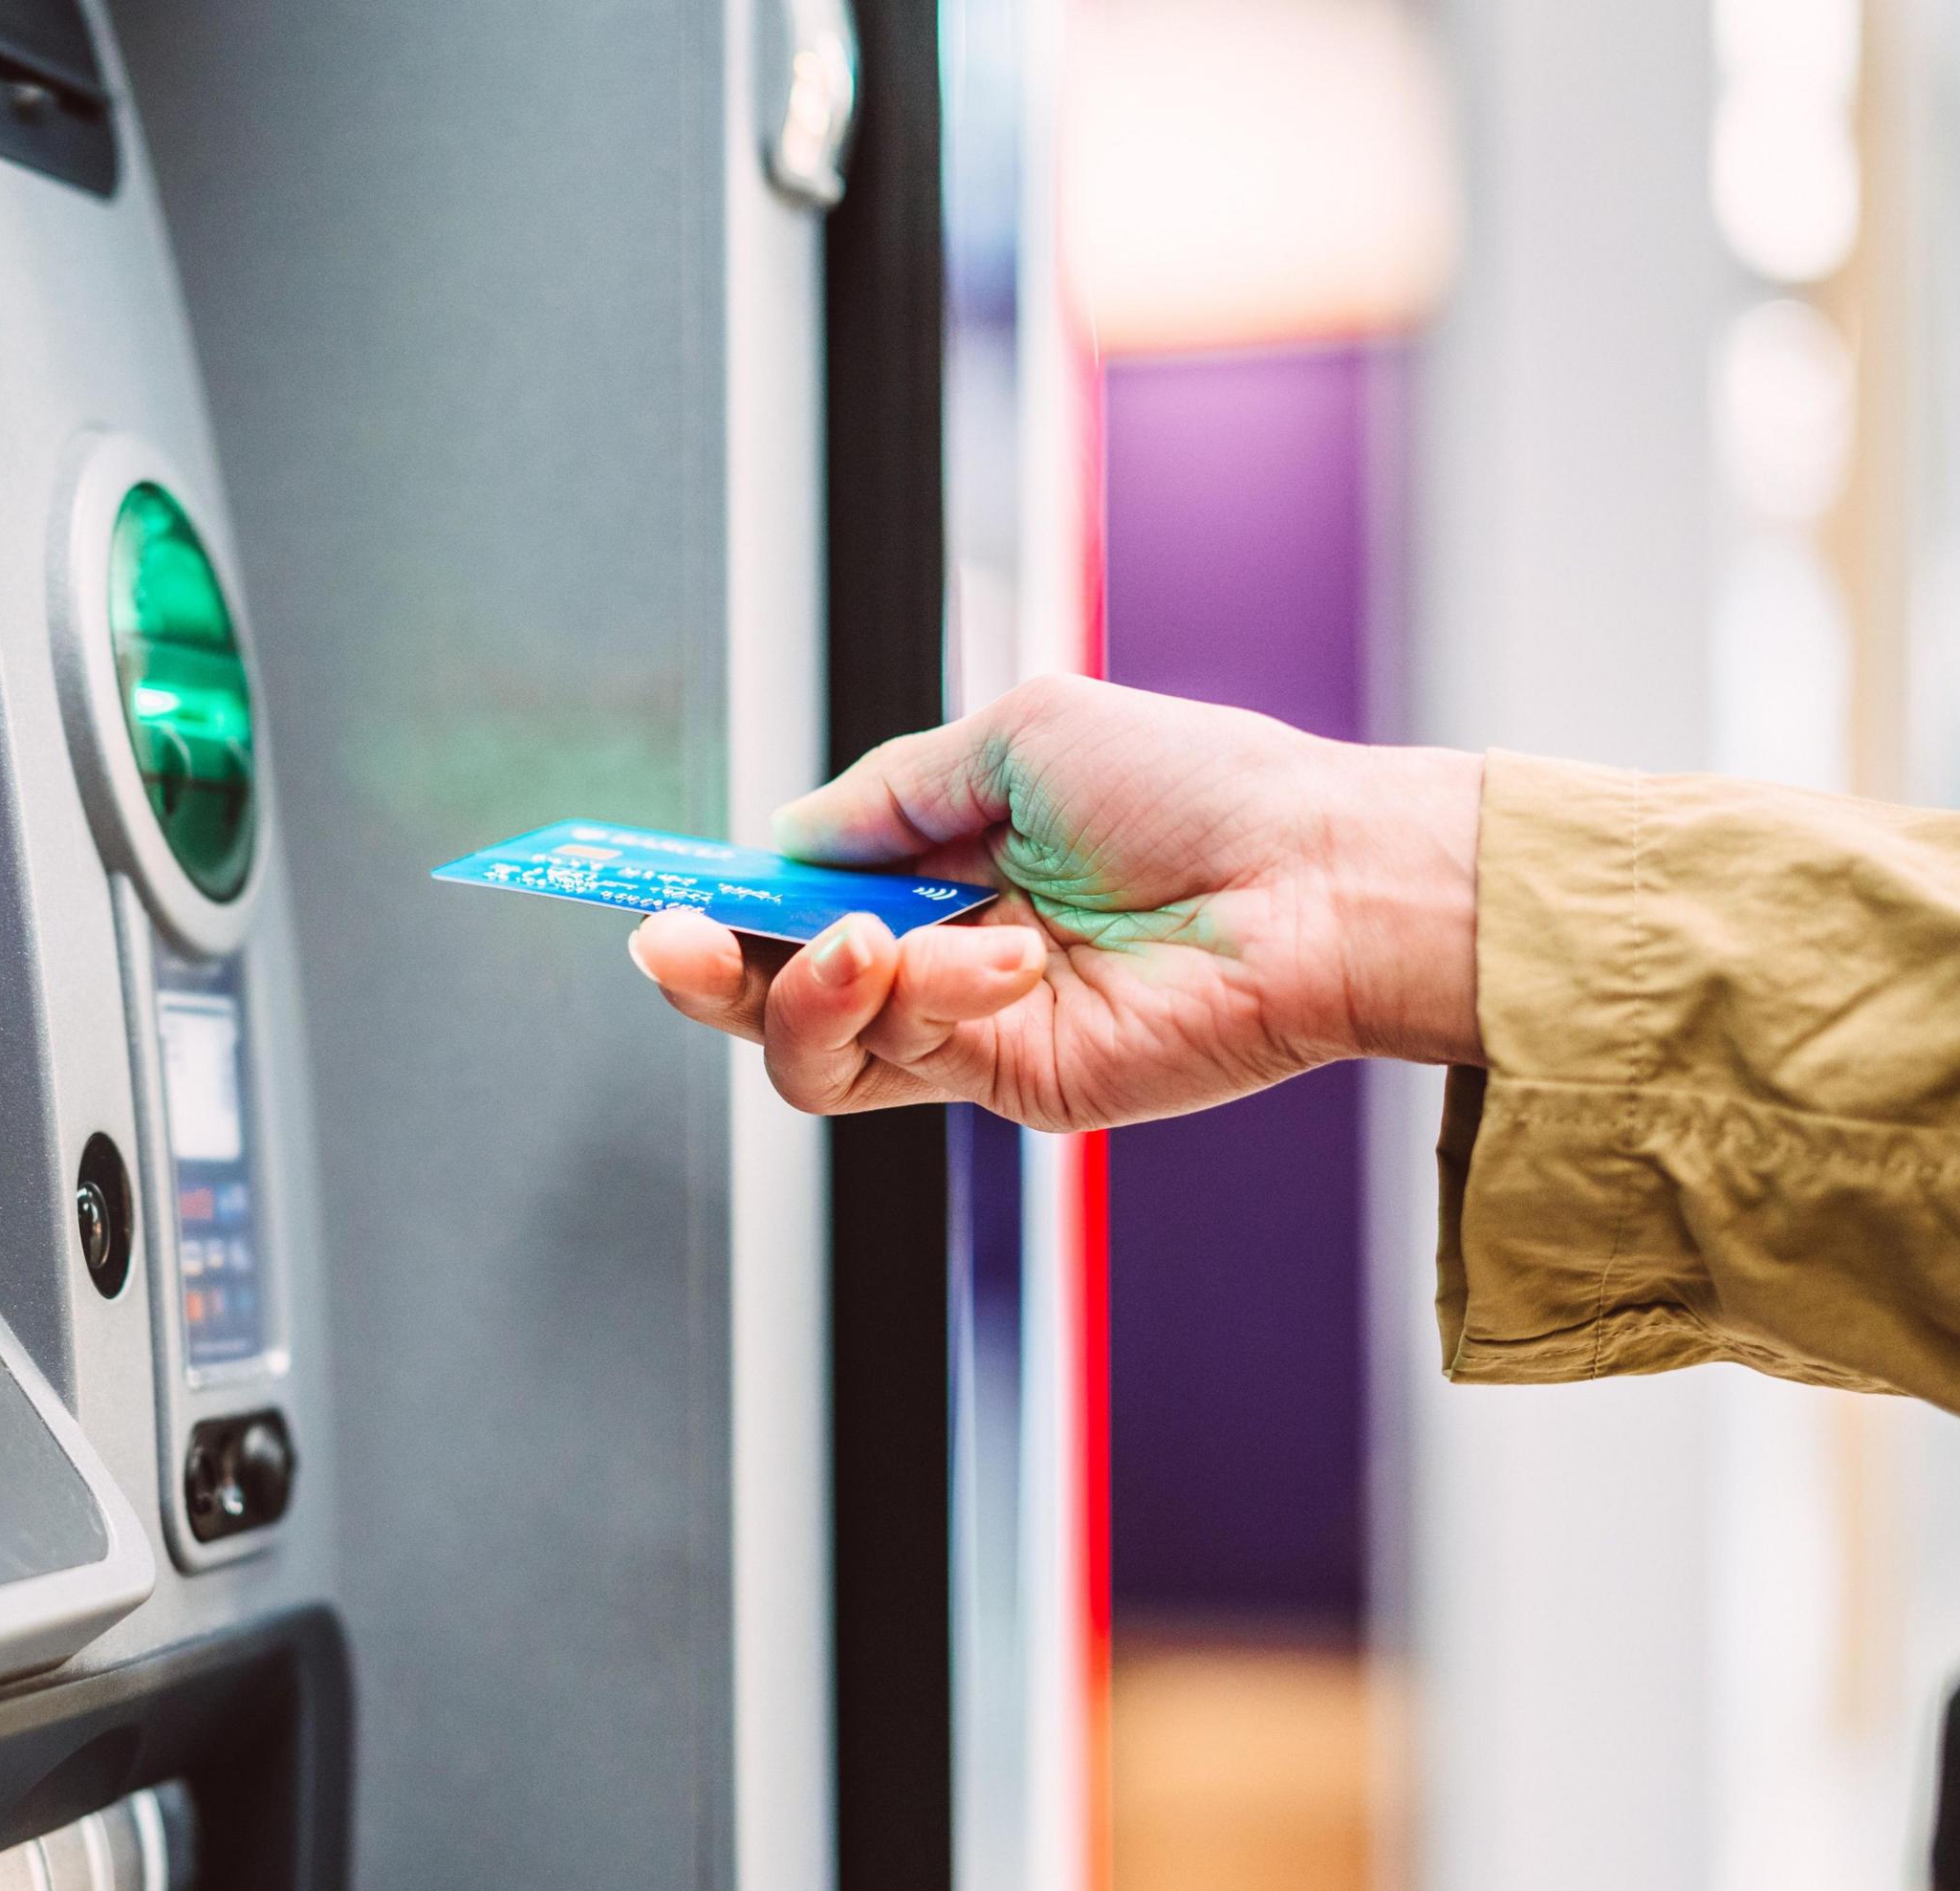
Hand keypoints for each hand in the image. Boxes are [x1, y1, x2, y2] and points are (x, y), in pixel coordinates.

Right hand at [631, 673, 1482, 1128]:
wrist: (1314, 880)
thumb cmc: (1202, 790)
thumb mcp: (1019, 737)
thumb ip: (890, 793)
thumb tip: (784, 838)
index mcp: (941, 861)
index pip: (791, 893)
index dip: (715, 897)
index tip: (646, 887)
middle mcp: (940, 949)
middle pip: (768, 990)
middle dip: (708, 969)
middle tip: (675, 938)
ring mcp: (968, 1027)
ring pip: (810, 1046)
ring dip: (814, 989)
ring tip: (869, 942)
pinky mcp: (1007, 1084)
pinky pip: (895, 1063)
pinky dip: (918, 1000)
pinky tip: (988, 952)